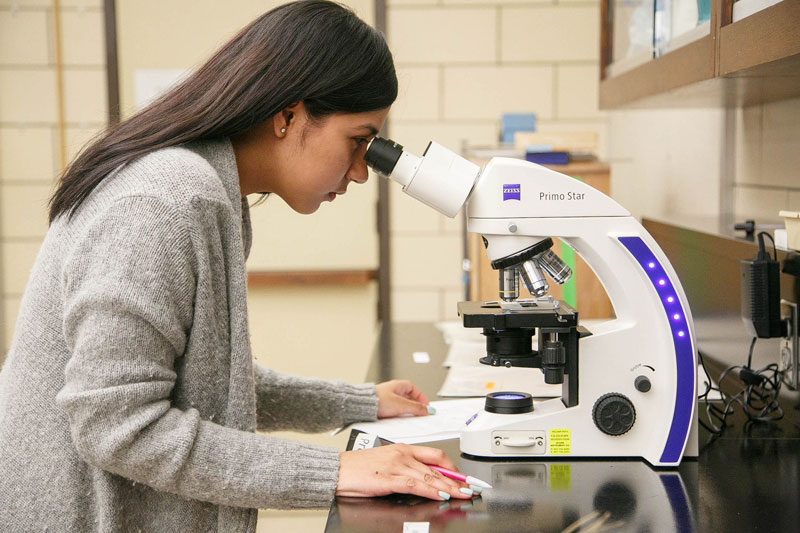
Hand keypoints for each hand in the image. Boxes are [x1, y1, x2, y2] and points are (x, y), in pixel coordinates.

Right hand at [336, 444, 472, 500]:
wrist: (336, 469)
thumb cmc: (357, 468)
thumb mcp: (385, 462)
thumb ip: (405, 468)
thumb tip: (425, 479)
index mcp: (402, 448)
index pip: (435, 455)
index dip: (453, 467)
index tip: (465, 477)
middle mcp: (402, 454)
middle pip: (436, 466)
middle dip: (456, 478)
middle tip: (470, 488)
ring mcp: (396, 465)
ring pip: (429, 476)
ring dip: (449, 486)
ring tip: (462, 494)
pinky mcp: (388, 478)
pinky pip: (415, 485)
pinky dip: (431, 490)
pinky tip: (441, 494)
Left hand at [375, 379, 429, 418]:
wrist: (363, 406)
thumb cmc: (378, 400)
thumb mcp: (402, 405)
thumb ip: (416, 407)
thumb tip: (427, 409)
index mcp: (399, 385)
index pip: (415, 390)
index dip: (422, 398)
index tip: (426, 406)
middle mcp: (393, 390)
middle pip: (409, 397)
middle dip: (415, 406)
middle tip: (420, 413)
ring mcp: (388, 398)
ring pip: (402, 404)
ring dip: (407, 410)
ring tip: (409, 417)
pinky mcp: (383, 406)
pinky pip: (395, 409)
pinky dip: (399, 414)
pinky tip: (399, 419)